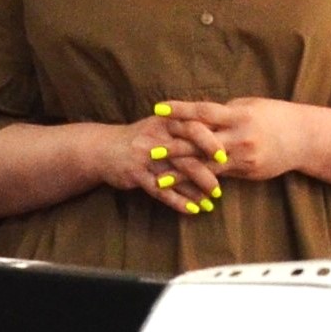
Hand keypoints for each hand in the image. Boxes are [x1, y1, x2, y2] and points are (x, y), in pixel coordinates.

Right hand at [93, 113, 222, 213]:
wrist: (103, 148)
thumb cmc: (142, 138)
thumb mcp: (162, 126)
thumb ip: (188, 129)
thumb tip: (223, 138)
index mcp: (167, 121)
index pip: (194, 127)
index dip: (211, 141)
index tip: (226, 156)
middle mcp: (156, 135)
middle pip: (186, 152)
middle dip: (206, 171)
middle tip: (220, 187)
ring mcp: (145, 155)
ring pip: (175, 173)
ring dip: (194, 190)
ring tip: (211, 203)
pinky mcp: (135, 173)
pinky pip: (160, 190)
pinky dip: (177, 201)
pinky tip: (192, 210)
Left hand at [160, 98, 319, 183]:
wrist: (304, 138)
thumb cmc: (275, 116)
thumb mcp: (250, 107)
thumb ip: (226, 112)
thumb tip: (202, 114)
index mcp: (238, 114)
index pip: (204, 111)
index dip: (180, 110)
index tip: (158, 109)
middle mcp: (239, 136)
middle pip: (200, 141)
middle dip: (173, 146)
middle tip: (148, 150)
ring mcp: (243, 156)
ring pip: (207, 165)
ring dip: (181, 173)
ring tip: (159, 180)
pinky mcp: (247, 171)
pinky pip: (221, 177)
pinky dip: (202, 183)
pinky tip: (187, 190)